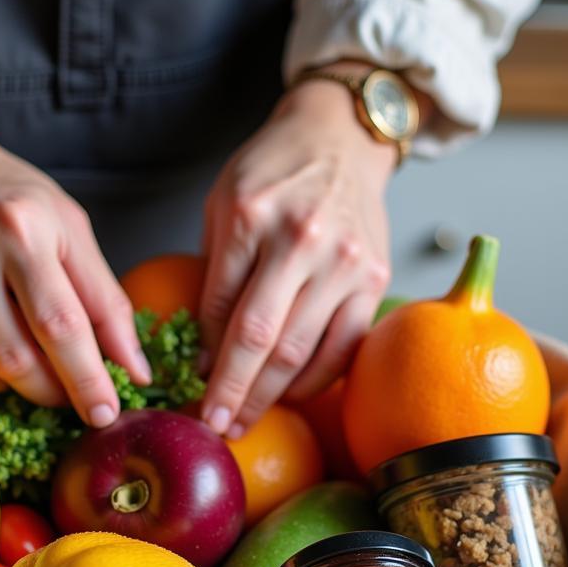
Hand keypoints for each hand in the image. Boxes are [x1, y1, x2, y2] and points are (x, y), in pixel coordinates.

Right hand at [0, 40, 148, 427]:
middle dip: (68, 391)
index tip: (110, 411)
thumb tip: (135, 367)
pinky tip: (9, 369)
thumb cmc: (9, 198)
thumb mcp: (69, 228)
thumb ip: (105, 298)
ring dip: (34, 390)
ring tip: (54, 385)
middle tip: (90, 406)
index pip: (69, 322)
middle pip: (30, 351)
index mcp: (29, 228)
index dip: (92, 376)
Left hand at [198, 75, 395, 438]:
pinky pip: (343, 347)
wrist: (339, 139)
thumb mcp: (223, 204)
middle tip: (214, 427)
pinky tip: (290, 396)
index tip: (192, 390)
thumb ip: (214, 274)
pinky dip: (315, 380)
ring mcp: (343, 261)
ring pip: (301, 350)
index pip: (219, 306)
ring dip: (269, 397)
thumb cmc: (272, 173)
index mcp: (249, 215)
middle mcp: (300, 238)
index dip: (205, 357)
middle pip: (259, 338)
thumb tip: (207, 356)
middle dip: (232, 392)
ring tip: (244, 423)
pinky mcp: (375, 278)